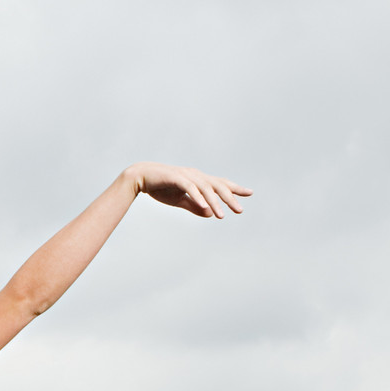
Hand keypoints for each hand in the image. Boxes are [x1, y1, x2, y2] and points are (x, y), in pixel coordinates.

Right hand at [129, 163, 250, 218]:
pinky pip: (190, 188)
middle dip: (229, 198)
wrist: (140, 177)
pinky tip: (205, 206)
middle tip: (240, 210)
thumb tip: (210, 213)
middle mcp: (195, 175)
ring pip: (205, 188)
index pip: (220, 183)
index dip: (234, 188)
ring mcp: (186, 175)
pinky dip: (198, 197)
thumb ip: (195, 206)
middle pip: (217, 186)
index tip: (249, 193)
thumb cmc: (160, 187)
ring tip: (222, 215)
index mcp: (198, 179)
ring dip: (214, 202)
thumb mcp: (180, 200)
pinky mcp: (176, 177)